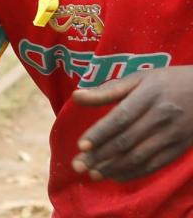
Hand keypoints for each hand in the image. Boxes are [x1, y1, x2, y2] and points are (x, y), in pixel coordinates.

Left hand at [71, 66, 192, 181]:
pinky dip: (134, 173)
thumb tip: (76, 96)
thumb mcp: (139, 78)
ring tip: (93, 174)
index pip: (121, 117)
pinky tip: (115, 176)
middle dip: (101, 155)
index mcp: (148, 95)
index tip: (81, 145)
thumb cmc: (167, 82)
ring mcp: (173, 135)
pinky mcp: (180, 148)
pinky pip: (155, 165)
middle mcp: (161, 117)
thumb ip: (107, 90)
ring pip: (140, 156)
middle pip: (127, 140)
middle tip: (79, 165)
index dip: (101, 132)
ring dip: (114, 167)